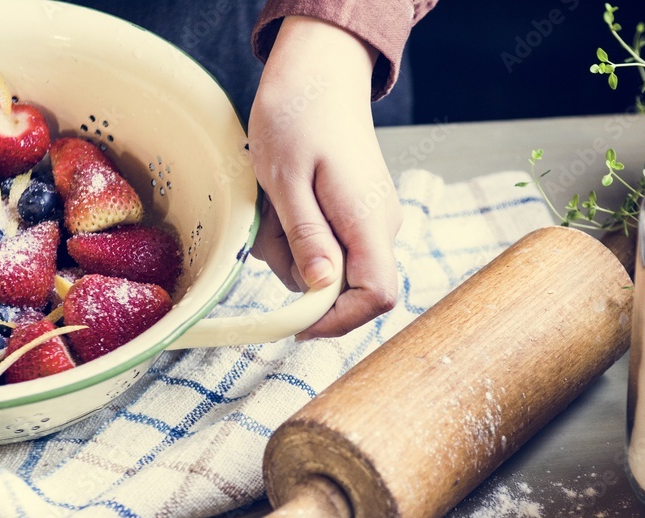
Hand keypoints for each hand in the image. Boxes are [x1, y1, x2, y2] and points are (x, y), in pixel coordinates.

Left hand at [248, 16, 400, 339]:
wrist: (321, 70)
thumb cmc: (298, 114)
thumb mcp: (285, 177)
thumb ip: (305, 236)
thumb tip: (319, 289)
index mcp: (367, 219)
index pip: (377, 295)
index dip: (338, 320)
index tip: (294, 319)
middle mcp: (379, 226)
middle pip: (346, 289)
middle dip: (298, 276)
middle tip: (265, 230)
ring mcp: (370, 220)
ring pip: (329, 268)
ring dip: (289, 251)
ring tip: (271, 205)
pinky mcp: (356, 214)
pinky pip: (326, 246)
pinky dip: (297, 236)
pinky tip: (282, 202)